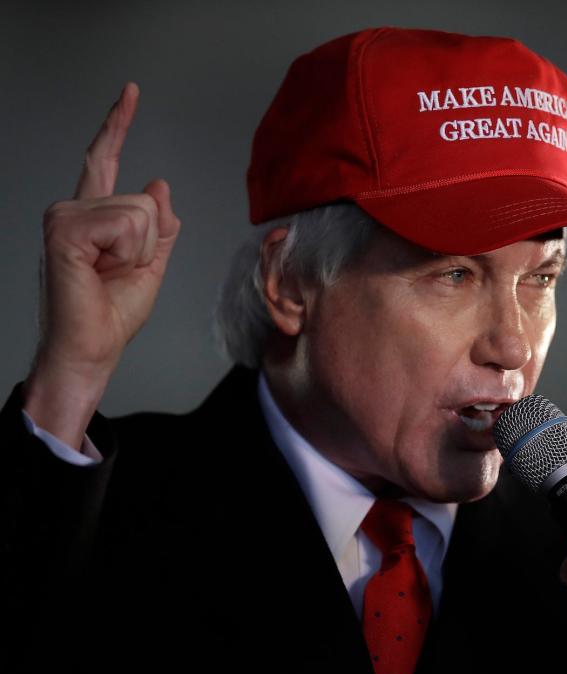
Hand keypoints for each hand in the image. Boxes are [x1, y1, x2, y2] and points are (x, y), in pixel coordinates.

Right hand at [23, 82, 180, 447]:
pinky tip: (101, 269)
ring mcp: (64, 217)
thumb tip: (159, 185)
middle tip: (118, 272)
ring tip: (108, 273)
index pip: (104, 159)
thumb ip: (160, 226)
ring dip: (139, 252)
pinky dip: (128, 253)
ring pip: (140, 213)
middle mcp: (73, 210)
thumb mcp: (151, 264)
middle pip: (145, 200)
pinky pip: (127, 224)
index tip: (130, 92)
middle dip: (149, 243)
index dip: (118, 124)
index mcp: (93, 216)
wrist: (93, 347)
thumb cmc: (112, 313)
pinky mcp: (64, 230)